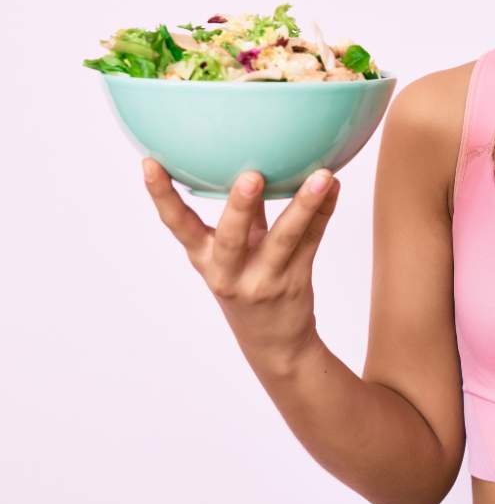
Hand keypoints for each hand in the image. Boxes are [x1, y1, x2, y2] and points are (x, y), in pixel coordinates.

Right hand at [141, 159, 340, 372]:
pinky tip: (335, 185)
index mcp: (205, 259)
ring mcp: (265, 279)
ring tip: (322, 176)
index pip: (177, 226)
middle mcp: (230, 272)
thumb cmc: (248, 282)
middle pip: (232, 238)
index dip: (162, 196)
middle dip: (239, 207)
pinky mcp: (295, 281)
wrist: (274, 343)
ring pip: (285, 238)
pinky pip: (313, 241)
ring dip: (304, 204)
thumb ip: (242, 213)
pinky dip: (324, 211)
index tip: (150, 163)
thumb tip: (252, 160)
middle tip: (251, 176)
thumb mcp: (234, 253)